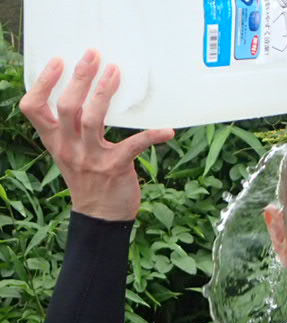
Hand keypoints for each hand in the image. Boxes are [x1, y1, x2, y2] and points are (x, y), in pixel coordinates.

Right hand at [19, 49, 174, 220]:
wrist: (101, 217)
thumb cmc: (89, 180)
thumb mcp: (71, 154)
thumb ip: (74, 130)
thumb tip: (90, 95)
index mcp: (55, 142)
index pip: (33, 108)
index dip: (43, 83)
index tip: (58, 61)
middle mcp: (69, 148)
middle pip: (67, 107)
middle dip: (80, 78)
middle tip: (93, 55)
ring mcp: (91, 158)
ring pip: (92, 120)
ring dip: (104, 94)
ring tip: (115, 73)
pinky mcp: (115, 167)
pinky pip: (134, 145)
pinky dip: (152, 136)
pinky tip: (167, 130)